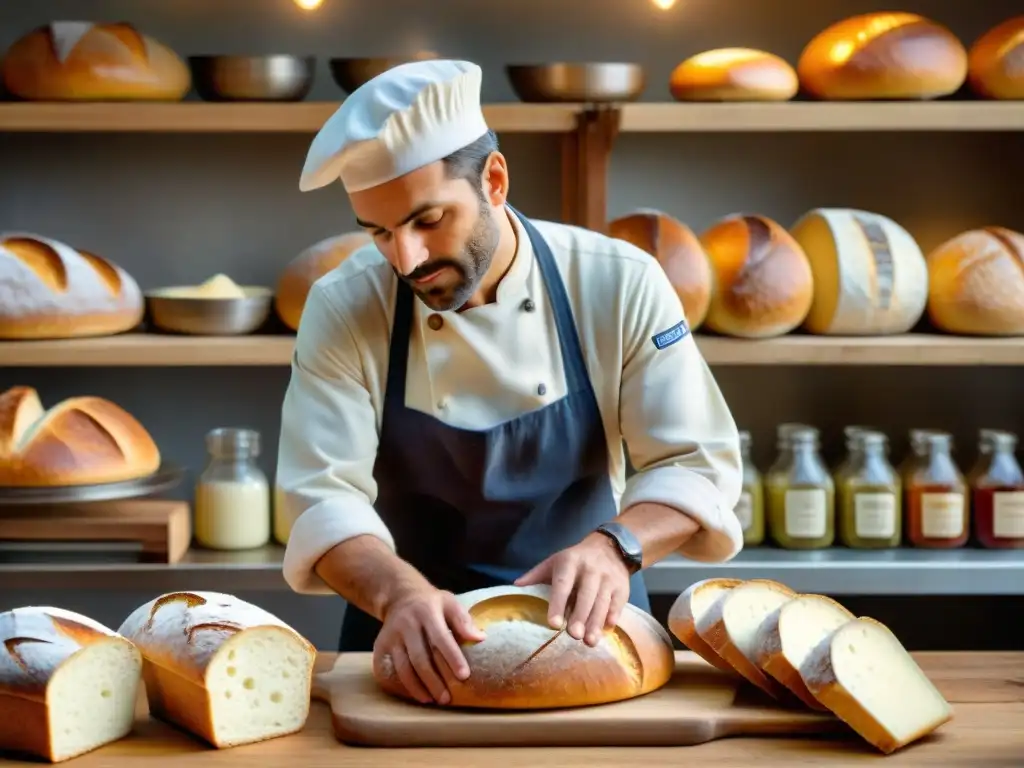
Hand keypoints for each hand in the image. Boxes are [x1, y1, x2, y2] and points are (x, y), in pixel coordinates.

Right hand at [374, 587, 485, 704]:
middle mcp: (406, 624)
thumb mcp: (449, 602)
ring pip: (403, 667)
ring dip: (417, 688)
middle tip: (447, 699)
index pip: (440, 638)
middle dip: (434, 681)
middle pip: (420, 658)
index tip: (464, 675)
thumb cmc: (431, 604)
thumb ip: (463, 620)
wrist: (399, 596)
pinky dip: (400, 686)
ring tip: (432, 700)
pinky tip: (413, 695)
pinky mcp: (380, 645)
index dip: (452, 657)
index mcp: (427, 612)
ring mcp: (391, 636)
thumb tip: (480, 638)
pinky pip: (387, 670)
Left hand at [514, 533, 630, 646]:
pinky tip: (607, 629)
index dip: (558, 604)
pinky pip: (617, 603)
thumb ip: (536, 574)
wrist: (610, 547)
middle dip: (580, 616)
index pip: (563, 584)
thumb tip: (515, 586)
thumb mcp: (555, 561)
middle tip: (574, 636)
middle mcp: (590, 569)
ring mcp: (608, 578)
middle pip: (586, 595)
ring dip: (596, 622)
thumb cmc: (575, 560)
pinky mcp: (622, 587)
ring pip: (602, 602)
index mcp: (570, 562)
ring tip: (589, 641)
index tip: (553, 624)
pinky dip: (613, 616)